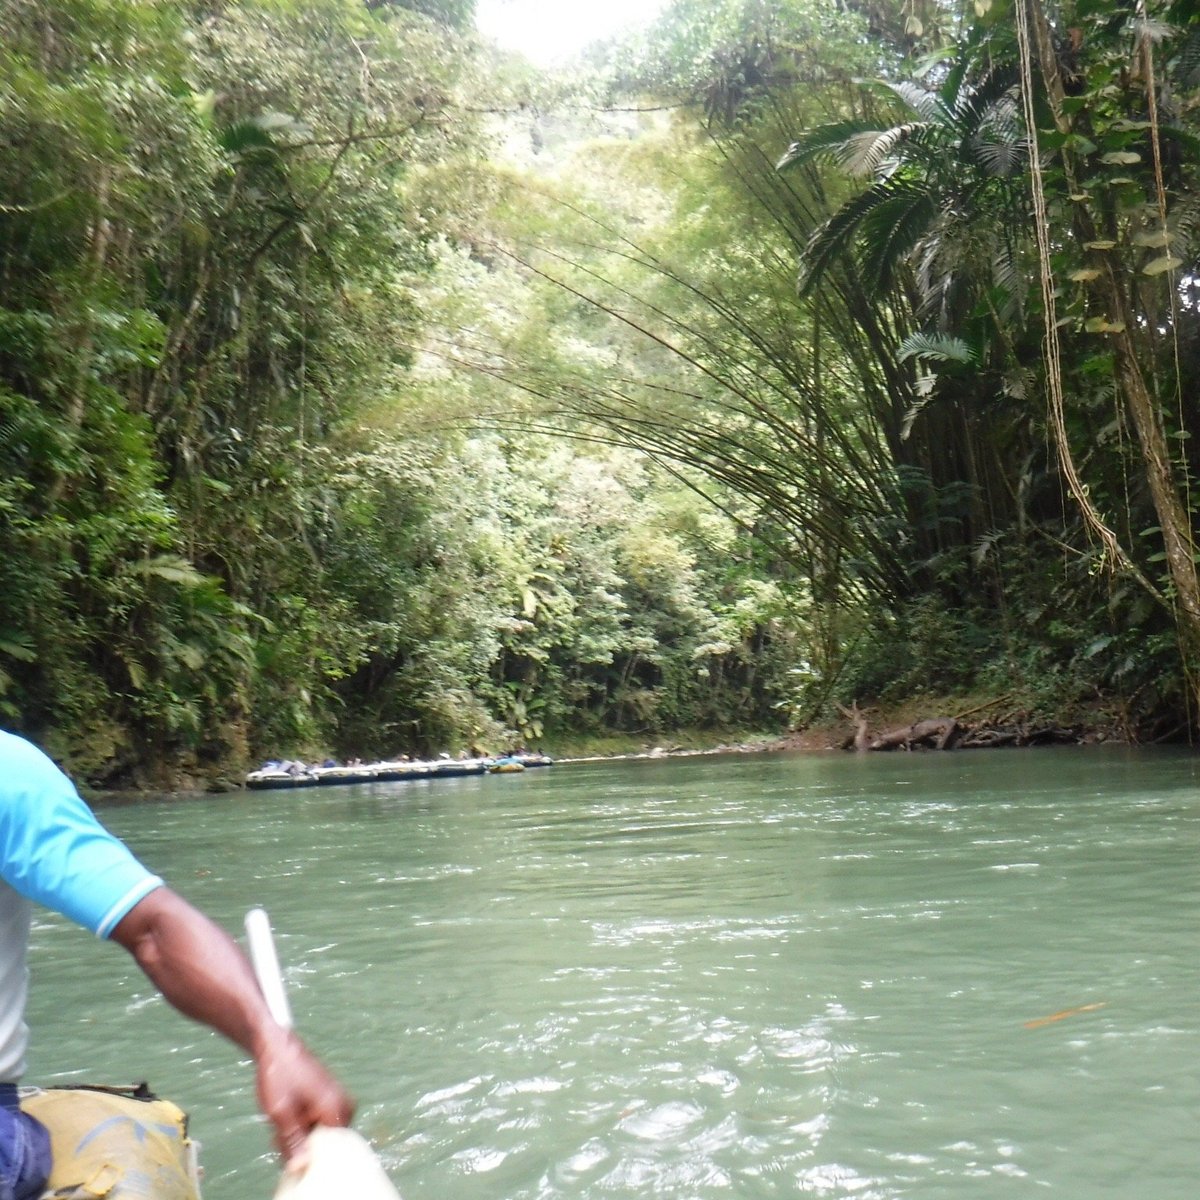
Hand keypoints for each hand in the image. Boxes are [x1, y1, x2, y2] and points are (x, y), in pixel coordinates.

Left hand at [255, 1030, 355, 1161]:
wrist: (277, 1045)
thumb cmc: (278, 1075)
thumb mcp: (280, 1112)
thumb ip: (293, 1140)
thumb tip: (302, 1166)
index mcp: (336, 1108)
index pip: (330, 1149)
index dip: (307, 1153)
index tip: (287, 1143)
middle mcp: (344, 1104)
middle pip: (326, 1142)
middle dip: (302, 1142)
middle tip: (280, 1132)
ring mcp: (339, 1099)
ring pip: (321, 1132)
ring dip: (301, 1133)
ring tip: (282, 1120)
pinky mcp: (331, 1096)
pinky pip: (321, 1121)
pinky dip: (304, 1123)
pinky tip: (289, 1114)